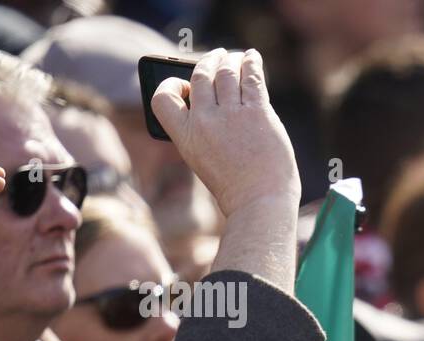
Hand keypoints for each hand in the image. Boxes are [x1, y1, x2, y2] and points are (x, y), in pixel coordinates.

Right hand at [151, 48, 300, 217]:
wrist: (260, 202)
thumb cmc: (236, 188)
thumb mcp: (205, 160)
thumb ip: (204, 131)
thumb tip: (220, 98)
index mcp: (185, 136)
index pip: (162, 97)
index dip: (171, 85)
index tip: (184, 83)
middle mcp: (204, 121)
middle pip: (200, 77)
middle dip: (208, 61)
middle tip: (218, 56)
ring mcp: (232, 115)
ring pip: (226, 73)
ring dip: (231, 60)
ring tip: (237, 57)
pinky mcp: (258, 113)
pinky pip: (252, 78)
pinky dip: (251, 63)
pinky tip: (252, 58)